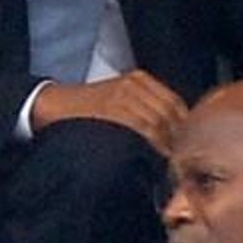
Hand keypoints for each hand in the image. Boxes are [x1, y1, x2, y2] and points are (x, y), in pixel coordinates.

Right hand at [30, 70, 188, 155]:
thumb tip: (171, 134)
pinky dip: (149, 144)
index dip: (184, 125)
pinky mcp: (111, 108)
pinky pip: (139, 128)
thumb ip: (144, 108)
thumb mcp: (119, 98)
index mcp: (139, 79)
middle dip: (177, 137)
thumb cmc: (89, 107)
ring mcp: (122, 94)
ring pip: (156, 122)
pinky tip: (152, 158)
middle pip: (169, 113)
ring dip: (165, 144)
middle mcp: (134, 83)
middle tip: (180, 158)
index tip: (187, 145)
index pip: (174, 102)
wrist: (55, 104)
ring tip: (168, 163)